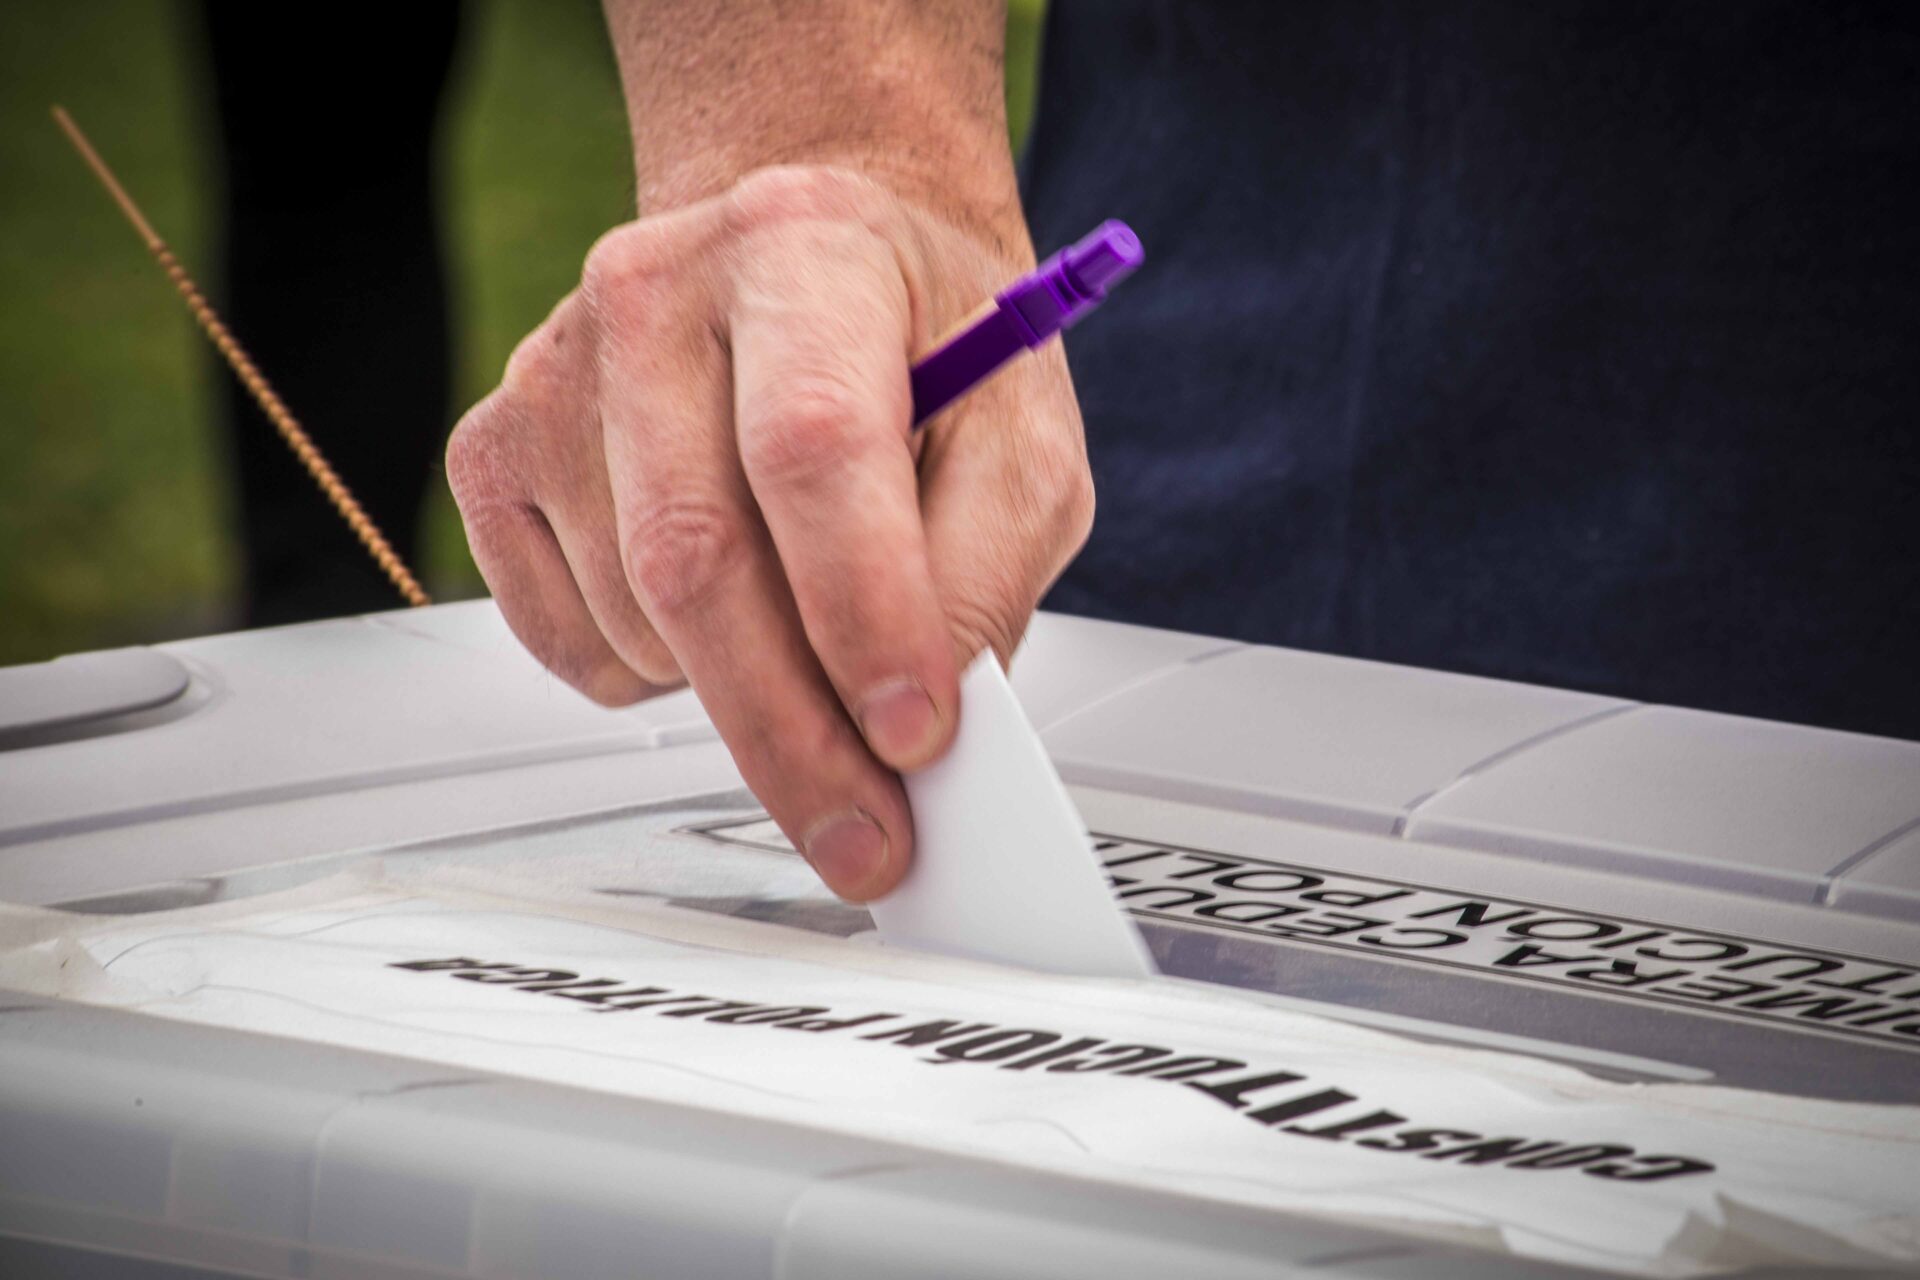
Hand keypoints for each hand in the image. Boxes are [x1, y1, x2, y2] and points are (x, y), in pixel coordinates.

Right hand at [447, 166, 1091, 900]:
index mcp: (805, 248)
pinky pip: (566, 637)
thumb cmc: (922, 346)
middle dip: (793, 730)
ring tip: (812, 639)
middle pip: (697, 555)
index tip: (914, 737)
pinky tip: (720, 615)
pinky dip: (655, 679)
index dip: (862, 609)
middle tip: (867, 832)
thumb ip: (985, 571)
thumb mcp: (1017, 436)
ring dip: (740, 694)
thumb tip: (917, 733)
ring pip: (635, 615)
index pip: (813, 447)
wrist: (814, 259)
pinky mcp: (496, 449)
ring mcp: (555, 371)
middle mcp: (656, 291)